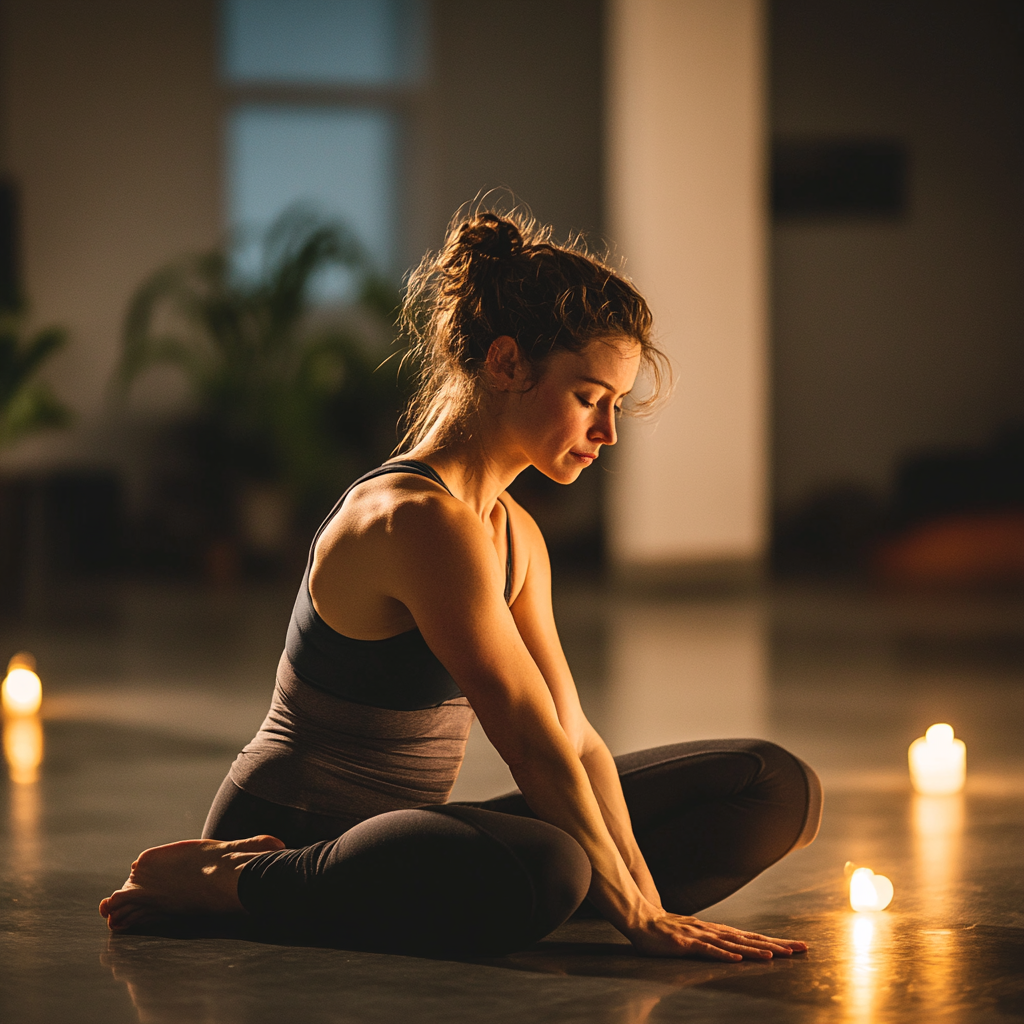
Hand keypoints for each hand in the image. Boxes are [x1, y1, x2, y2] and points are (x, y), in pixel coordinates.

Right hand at [626, 908, 807, 960]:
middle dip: (776, 944)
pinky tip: (737, 958)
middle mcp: (713, 931)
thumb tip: (732, 951)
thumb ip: (712, 943)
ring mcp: (699, 936)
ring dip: (755, 950)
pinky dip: (723, 954)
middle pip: (750, 938)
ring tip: (777, 956)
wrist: (640, 919)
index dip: (774, 942)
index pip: (751, 937)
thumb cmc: (666, 931)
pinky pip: (707, 950)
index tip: (795, 947)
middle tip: (801, 948)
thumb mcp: (694, 938)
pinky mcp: (685, 944)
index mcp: (716, 931)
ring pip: (733, 944)